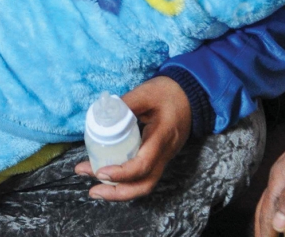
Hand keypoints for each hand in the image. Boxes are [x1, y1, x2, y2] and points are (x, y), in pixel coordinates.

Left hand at [75, 76, 190, 200]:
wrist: (190, 95)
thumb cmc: (168, 92)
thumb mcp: (146, 92)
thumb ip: (125, 103)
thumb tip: (102, 114)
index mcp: (162, 136)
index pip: (143, 164)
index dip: (121, 173)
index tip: (100, 172)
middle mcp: (165, 153)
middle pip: (145, 184)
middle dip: (118, 193)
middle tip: (94, 191)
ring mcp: (164, 157)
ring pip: (144, 183)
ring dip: (120, 189)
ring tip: (95, 188)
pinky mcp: (160, 156)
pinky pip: (144, 175)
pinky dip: (126, 179)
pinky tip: (108, 174)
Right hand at [255, 123, 284, 235]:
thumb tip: (276, 224)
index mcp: (278, 178)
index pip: (266, 211)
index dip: (265, 231)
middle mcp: (278, 178)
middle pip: (264, 207)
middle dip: (261, 228)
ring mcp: (284, 175)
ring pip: (270, 202)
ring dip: (266, 221)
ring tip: (268, 235)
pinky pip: (279, 198)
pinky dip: (276, 212)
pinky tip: (281, 218)